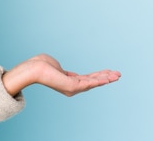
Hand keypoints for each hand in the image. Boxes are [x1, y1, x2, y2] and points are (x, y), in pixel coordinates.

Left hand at [2, 53, 120, 96]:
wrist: (34, 69)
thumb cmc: (41, 64)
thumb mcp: (55, 65)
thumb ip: (61, 69)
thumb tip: (60, 68)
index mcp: (69, 81)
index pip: (87, 79)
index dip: (98, 75)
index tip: (108, 72)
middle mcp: (72, 87)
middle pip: (93, 81)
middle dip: (106, 77)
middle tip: (118, 74)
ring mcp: (72, 88)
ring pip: (93, 83)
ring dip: (106, 79)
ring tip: (117, 75)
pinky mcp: (72, 87)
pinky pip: (89, 83)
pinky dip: (99, 80)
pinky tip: (108, 78)